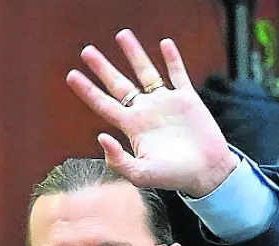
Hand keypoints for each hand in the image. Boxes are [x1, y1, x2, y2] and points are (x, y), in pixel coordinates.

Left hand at [66, 29, 237, 197]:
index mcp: (132, 127)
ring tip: (121, 35)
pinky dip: (172, 59)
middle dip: (103, 68)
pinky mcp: (187, 100)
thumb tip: (101, 137)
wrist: (207, 173)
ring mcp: (166, 103)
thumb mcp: (142, 175)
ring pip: (146, 73)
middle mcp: (146, 112)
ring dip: (134, 54)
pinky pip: (177, 74)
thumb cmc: (174, 177)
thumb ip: (119, 161)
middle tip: (86, 51)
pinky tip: (164, 44)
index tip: (71, 75)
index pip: (104, 104)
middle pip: (119, 84)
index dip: (87, 90)